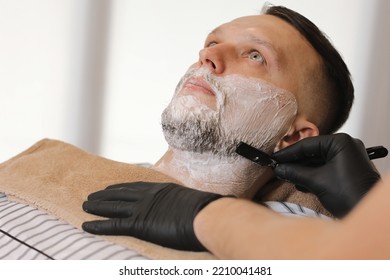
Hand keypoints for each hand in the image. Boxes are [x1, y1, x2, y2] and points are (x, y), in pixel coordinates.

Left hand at [82, 182, 222, 250]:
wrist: (206, 216)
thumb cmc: (207, 211)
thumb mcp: (193, 203)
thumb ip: (185, 204)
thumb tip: (193, 208)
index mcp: (161, 189)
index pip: (135, 187)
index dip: (120, 188)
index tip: (109, 188)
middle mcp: (149, 196)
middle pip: (121, 194)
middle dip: (104, 195)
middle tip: (91, 196)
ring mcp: (143, 208)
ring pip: (113, 206)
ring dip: (97, 206)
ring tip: (84, 206)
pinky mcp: (139, 224)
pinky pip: (113, 224)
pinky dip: (98, 224)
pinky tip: (86, 225)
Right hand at [272, 133, 380, 217]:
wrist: (367, 214)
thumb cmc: (349, 195)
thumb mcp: (316, 182)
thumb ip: (295, 172)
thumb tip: (279, 169)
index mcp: (340, 142)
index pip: (307, 145)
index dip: (288, 153)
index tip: (274, 159)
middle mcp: (345, 146)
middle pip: (312, 151)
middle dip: (295, 162)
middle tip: (278, 168)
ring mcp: (347, 157)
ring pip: (317, 160)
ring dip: (302, 169)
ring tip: (286, 176)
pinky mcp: (347, 169)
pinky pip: (325, 167)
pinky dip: (312, 174)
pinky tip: (299, 182)